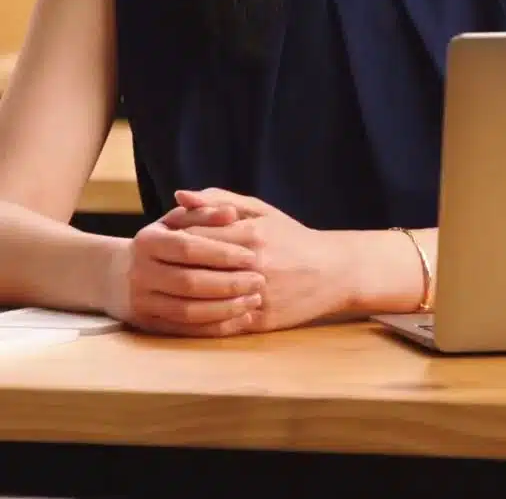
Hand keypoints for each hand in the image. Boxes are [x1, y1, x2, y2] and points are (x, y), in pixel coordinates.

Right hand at [104, 204, 264, 336]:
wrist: (118, 274)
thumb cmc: (163, 241)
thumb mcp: (178, 221)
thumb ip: (205, 213)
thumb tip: (230, 212)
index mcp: (147, 241)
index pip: (188, 248)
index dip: (221, 254)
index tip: (251, 256)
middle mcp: (139, 273)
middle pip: (188, 282)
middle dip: (229, 283)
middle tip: (260, 281)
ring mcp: (141, 301)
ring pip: (187, 311)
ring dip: (225, 308)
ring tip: (254, 300)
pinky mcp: (148, 324)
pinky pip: (185, 330)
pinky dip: (215, 327)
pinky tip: (241, 319)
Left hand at [159, 189, 353, 332]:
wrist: (336, 271)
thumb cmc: (294, 239)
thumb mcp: (263, 213)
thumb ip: (221, 201)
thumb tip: (179, 195)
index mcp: (252, 235)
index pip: (194, 237)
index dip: (171, 241)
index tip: (160, 243)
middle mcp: (254, 265)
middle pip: (194, 269)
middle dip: (169, 270)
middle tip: (155, 269)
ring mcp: (259, 294)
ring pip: (204, 300)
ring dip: (180, 298)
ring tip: (166, 292)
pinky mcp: (263, 319)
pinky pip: (221, 323)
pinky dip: (198, 322)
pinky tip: (184, 315)